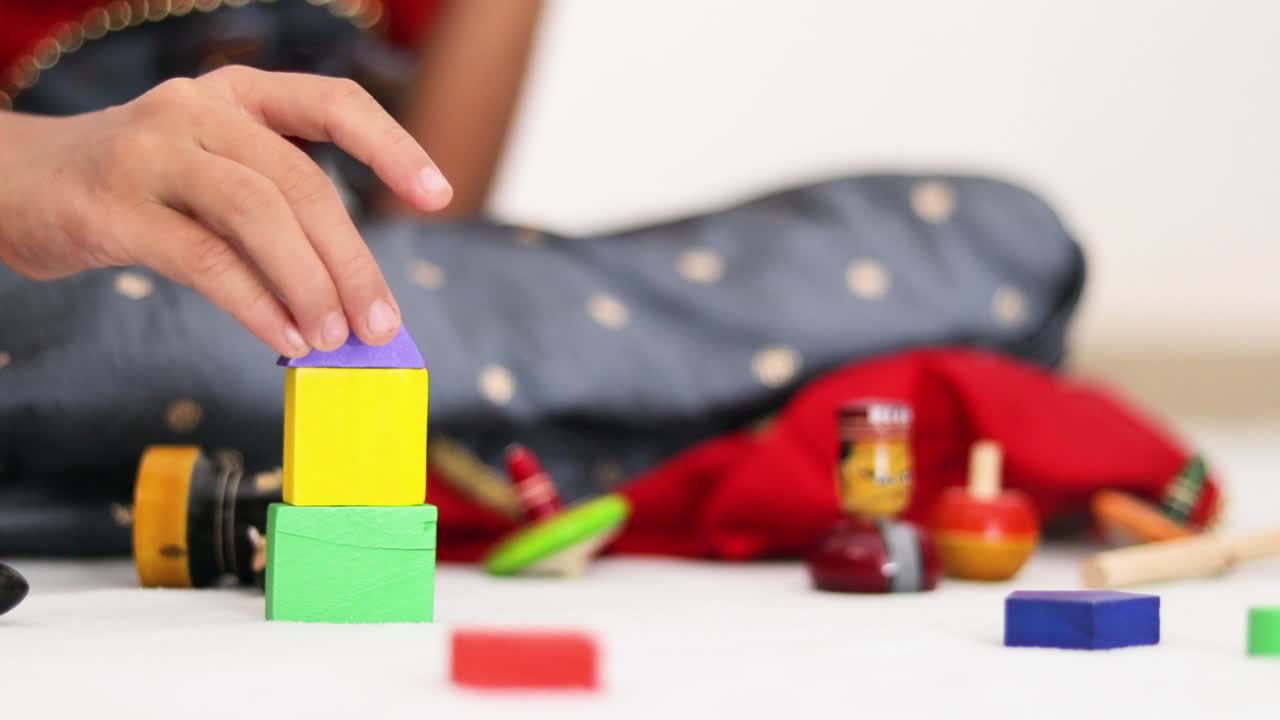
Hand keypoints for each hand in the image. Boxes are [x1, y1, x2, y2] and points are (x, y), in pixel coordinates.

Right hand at [0, 66, 452, 356]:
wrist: (17, 183)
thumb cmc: (139, 188)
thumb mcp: (214, 175)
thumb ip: (277, 217)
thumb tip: (355, 299)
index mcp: (238, 95)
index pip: (333, 103)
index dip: (393, 146)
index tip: (438, 196)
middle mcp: (197, 110)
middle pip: (301, 182)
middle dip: (353, 259)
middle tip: (382, 323)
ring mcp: (151, 153)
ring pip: (257, 215)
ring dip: (309, 284)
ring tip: (336, 337)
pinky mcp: (112, 209)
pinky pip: (204, 259)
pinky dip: (257, 304)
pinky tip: (287, 337)